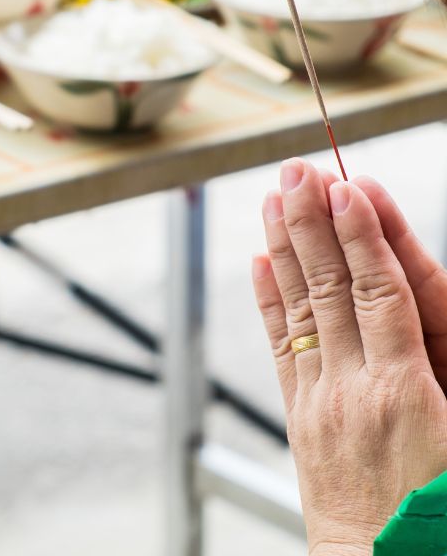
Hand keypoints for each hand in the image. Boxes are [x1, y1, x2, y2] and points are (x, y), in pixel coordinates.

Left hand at [252, 158, 446, 553]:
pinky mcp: (302, 416)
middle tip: (295, 170)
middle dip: (312, 223)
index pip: (380, 291)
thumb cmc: (442, 518)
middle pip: (332, 287)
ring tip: (270, 199)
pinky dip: (271, 299)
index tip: (345, 187)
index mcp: (410, 392)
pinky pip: (283, 344)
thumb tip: (408, 311)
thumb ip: (441, 372)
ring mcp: (321, 400)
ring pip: (302, 307)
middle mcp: (356, 387)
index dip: (362, 236)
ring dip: (285, 247)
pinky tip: (260, 264)